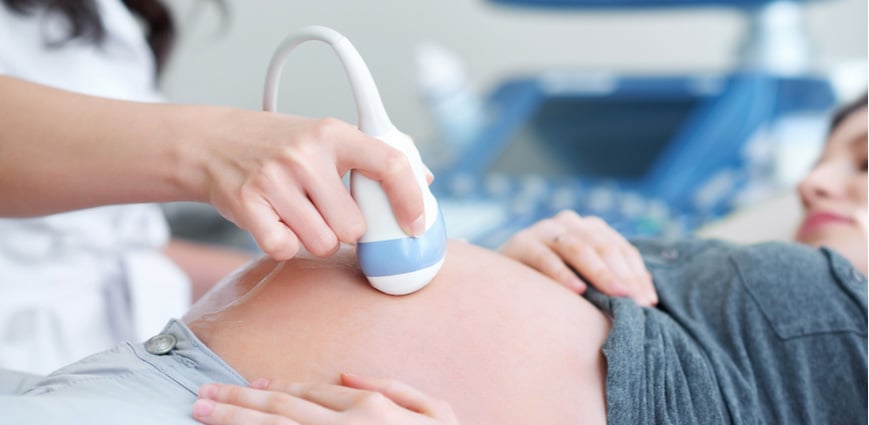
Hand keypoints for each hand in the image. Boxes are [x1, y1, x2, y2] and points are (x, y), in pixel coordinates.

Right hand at [189, 109, 427, 259]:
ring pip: (323, 243)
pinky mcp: (247, 206)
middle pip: (354, 225)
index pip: (389, 164)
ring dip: (317, 238)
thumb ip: (373, 157)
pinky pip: (286, 249)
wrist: (212, 143)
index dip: (410, 200)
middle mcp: (305, 155)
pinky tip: (277, 222)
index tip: (415, 225)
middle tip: (327, 211)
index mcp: (333, 133)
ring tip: (300, 214)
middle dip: (346, 228)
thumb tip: (424, 181)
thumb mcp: (326, 136)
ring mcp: (274, 180)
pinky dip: (285, 245)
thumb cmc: (280, 145)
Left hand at [191, 373, 459, 424]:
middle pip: (280, 411)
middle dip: (236, 402)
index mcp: (372, 410)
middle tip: (198, 396)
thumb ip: (395, 388)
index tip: (245, 386)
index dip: (273, 389)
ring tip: (200, 412)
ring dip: (232, 422)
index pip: (310, 393)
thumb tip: (348, 374)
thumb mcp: (439, 413)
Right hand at [500, 210, 656, 305]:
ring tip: (616, 294)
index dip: (637, 274)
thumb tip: (648, 299)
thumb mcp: (583, 277)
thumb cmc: (550, 284)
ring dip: (599, 273)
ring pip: (578, 248)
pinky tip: (577, 290)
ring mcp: (544, 229)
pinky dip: (562, 274)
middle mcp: (569, 222)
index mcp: (590, 227)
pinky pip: (546, 258)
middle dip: (623, 276)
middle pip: (603, 246)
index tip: (650, 302)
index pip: (621, 249)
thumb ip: (608, 279)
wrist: (498, 279)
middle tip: (637, 302)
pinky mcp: (521, 242)